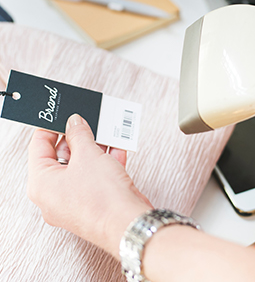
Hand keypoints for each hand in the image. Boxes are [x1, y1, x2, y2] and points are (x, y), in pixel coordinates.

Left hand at [27, 114, 151, 257]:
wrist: (128, 224)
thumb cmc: (102, 200)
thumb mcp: (87, 155)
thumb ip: (79, 134)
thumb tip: (74, 123)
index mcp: (42, 184)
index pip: (38, 146)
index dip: (50, 127)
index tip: (61, 118)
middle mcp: (55, 194)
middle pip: (62, 156)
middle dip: (77, 138)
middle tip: (86, 124)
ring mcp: (75, 199)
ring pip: (81, 166)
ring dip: (94, 148)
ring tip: (104, 134)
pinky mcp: (93, 201)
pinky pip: (94, 176)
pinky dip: (104, 162)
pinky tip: (115, 149)